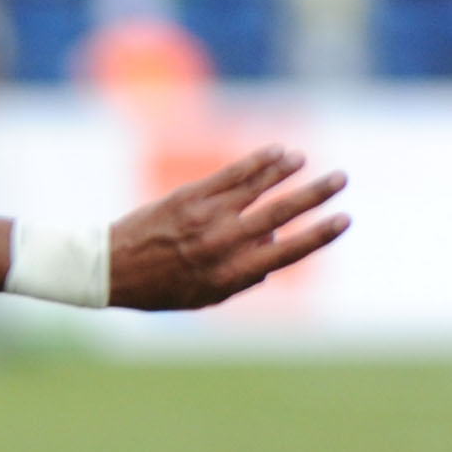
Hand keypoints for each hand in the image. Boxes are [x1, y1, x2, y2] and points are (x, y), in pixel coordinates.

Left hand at [110, 146, 349, 310]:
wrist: (108, 270)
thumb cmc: (158, 288)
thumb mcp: (201, 298)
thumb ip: (241, 281)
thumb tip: (272, 261)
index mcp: (229, 275)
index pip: (287, 252)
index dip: (319, 236)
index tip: (343, 219)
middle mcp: (221, 245)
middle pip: (280, 214)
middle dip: (315, 195)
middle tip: (341, 179)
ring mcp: (205, 218)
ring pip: (257, 187)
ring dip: (286, 171)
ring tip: (305, 161)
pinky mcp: (188, 198)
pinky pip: (230, 175)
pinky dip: (257, 162)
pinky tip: (278, 152)